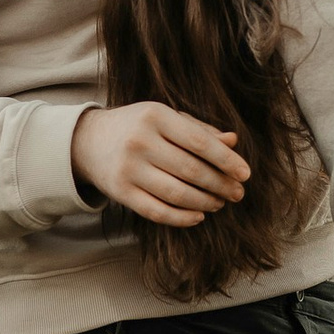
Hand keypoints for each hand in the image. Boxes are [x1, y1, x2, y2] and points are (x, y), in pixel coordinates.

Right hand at [71, 101, 248, 226]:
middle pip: (191, 170)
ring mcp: (128, 169)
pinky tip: (199, 216)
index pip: (199, 142)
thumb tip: (233, 141)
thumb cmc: (137, 126)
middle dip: (220, 184)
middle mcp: (140, 142)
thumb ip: (199, 129)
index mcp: (155, 116)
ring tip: (220, 202)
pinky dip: (182, 217)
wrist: (88, 141)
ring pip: (176, 193)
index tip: (245, 174)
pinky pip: (157, 211)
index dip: (226, 160)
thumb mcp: (165, 118)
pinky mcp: (120, 193)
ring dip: (205, 202)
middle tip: (237, 193)